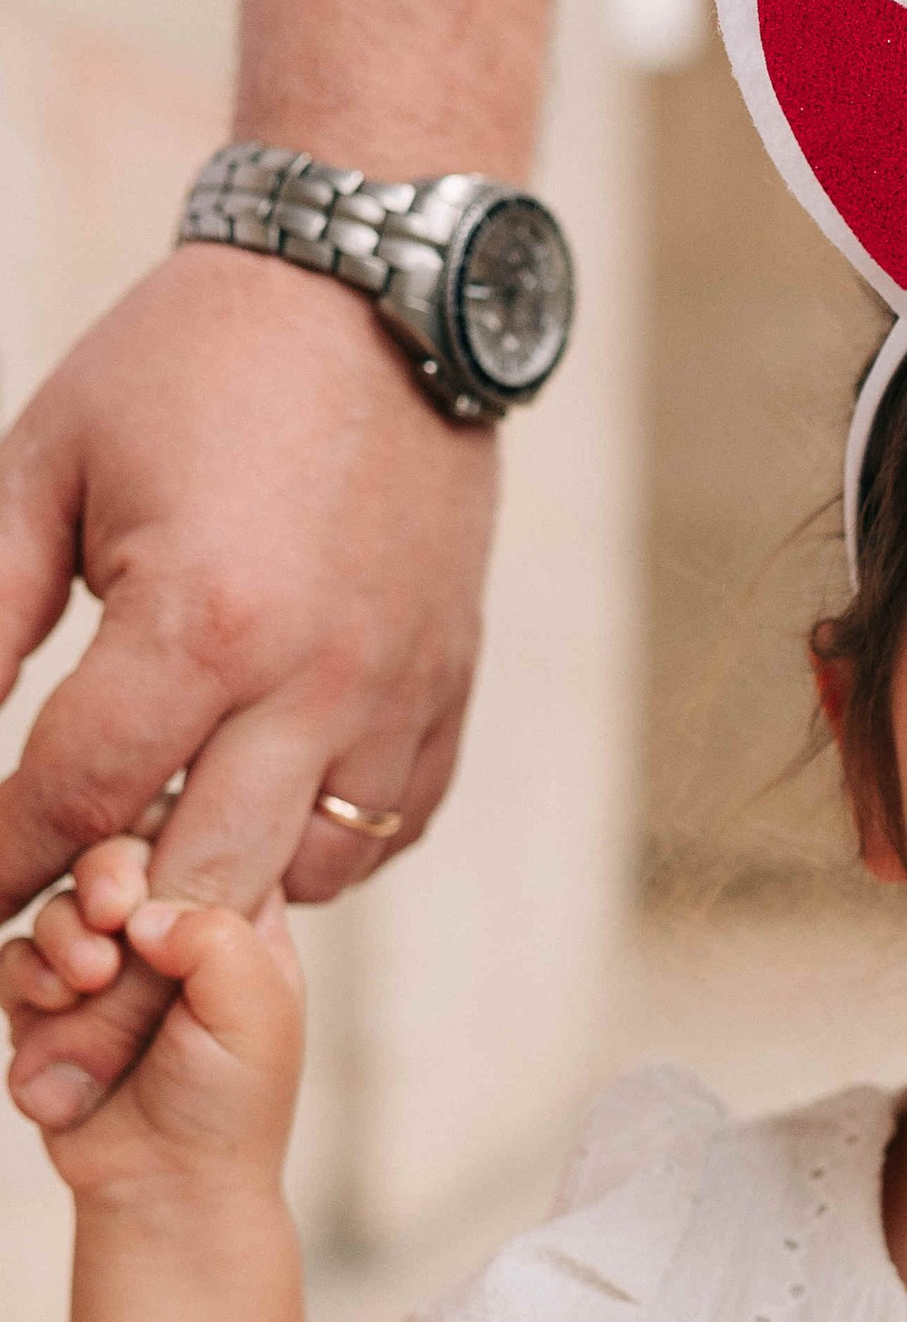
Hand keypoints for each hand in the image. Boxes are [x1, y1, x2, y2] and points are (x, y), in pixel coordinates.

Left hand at [0, 244, 493, 1127]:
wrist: (379, 295)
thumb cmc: (188, 368)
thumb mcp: (45, 469)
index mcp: (202, 621)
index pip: (74, 801)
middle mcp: (315, 680)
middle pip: (195, 883)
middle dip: (103, 964)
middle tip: (44, 1026)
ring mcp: (396, 695)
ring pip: (294, 877)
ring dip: (211, 901)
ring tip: (144, 904)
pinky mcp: (446, 693)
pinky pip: (377, 832)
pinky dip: (307, 855)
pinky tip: (248, 827)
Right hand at [2, 835, 303, 1205]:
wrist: (164, 1189)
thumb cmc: (229, 1107)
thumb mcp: (256, 1018)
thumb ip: (216, 942)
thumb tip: (147, 909)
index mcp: (238, 919)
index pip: (197, 832)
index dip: (158, 841)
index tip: (135, 893)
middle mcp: (169, 930)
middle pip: (116, 853)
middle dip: (99, 880)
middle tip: (105, 927)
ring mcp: (106, 963)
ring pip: (59, 903)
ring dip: (62, 937)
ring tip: (84, 985)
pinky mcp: (51, 1001)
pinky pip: (17, 959)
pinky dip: (27, 977)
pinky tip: (52, 1007)